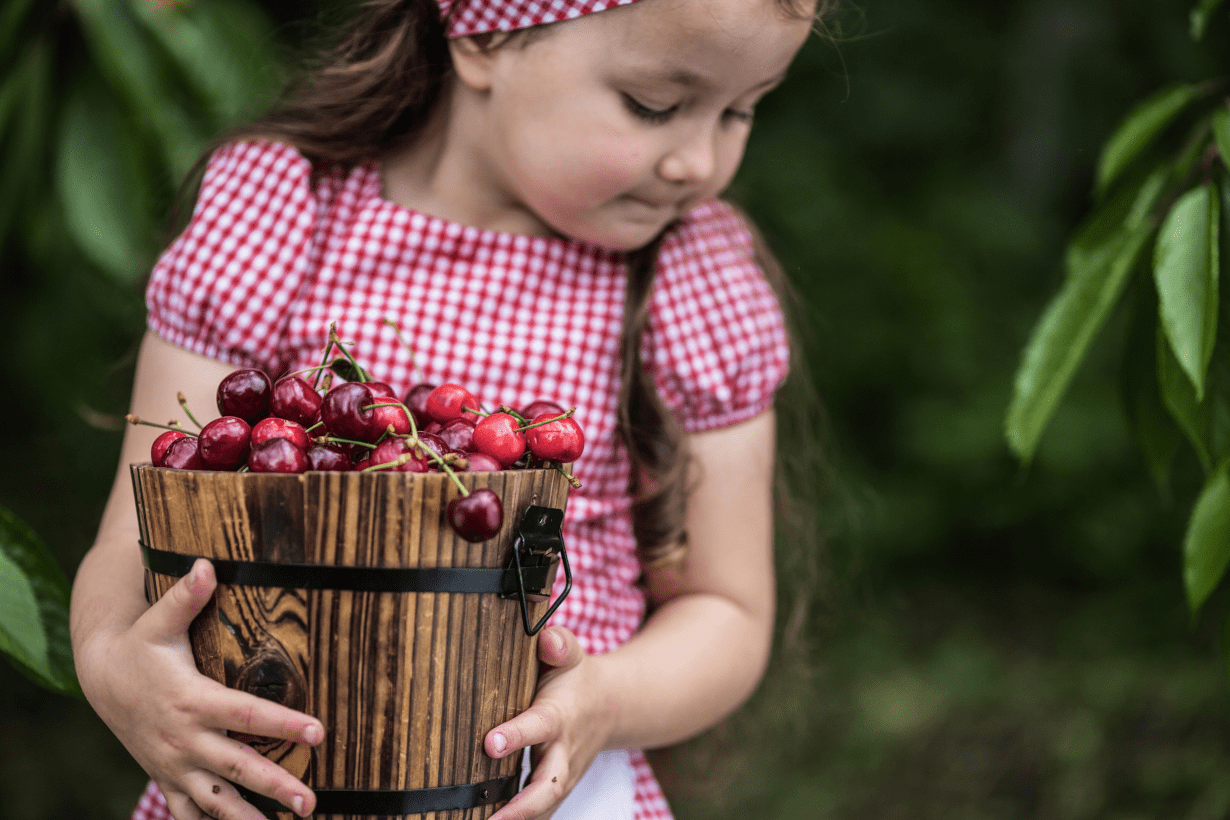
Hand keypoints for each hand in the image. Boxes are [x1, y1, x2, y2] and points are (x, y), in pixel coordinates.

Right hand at [78, 559, 321, 819]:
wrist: (101, 680)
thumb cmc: (140, 646)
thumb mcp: (159, 621)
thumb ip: (186, 597)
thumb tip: (206, 564)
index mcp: (192, 700)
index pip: (247, 713)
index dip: (283, 722)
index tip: (319, 732)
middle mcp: (185, 739)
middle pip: (237, 765)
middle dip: (275, 784)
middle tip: (310, 801)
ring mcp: (175, 764)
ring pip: (215, 799)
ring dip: (248, 818)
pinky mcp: (167, 778)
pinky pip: (189, 812)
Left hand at [484, 626, 615, 819]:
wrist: (609, 707)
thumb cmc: (577, 679)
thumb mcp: (571, 655)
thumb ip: (559, 645)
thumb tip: (547, 640)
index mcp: (559, 717)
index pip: (538, 726)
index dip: (515, 736)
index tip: (490, 742)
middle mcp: (562, 753)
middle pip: (548, 786)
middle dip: (523, 806)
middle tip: (494, 819)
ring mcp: (561, 777)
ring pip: (544, 807)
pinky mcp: (554, 791)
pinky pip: (539, 813)